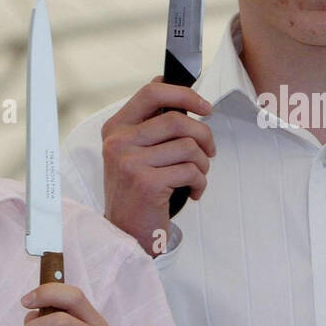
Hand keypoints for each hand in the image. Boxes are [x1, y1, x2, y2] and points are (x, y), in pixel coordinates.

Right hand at [101, 77, 215, 254]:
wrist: (126, 233)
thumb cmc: (137, 192)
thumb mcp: (136, 153)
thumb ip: (153, 126)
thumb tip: (185, 101)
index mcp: (116, 128)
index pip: (152, 92)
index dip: (184, 94)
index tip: (205, 107)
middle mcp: (119, 142)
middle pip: (177, 119)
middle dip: (203, 135)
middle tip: (209, 150)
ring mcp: (130, 162)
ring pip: (188, 146)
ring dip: (202, 164)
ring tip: (197, 176)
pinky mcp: (147, 183)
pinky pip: (191, 171)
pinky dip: (200, 183)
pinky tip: (192, 191)